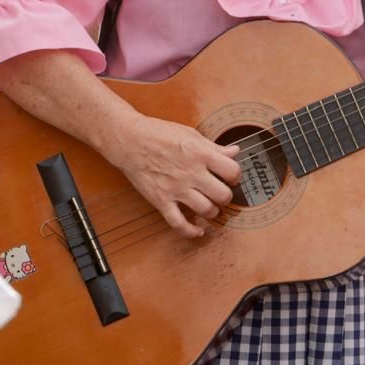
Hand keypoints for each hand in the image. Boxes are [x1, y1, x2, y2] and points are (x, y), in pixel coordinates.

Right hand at [105, 117, 240, 238]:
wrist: (129, 140)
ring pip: (206, 210)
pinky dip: (191, 231)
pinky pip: (179, 223)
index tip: (230, 177)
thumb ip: (214, 146)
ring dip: (212, 212)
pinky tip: (198, 231)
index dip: (235, 176)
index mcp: (200, 154)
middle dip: (225, 196)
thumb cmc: (158, 133)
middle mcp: (191, 173)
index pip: (232, 171)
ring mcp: (176, 189)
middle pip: (223, 195)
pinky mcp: (161, 200)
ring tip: (209, 206)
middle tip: (220, 192)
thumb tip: (235, 152)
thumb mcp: (190, 134)